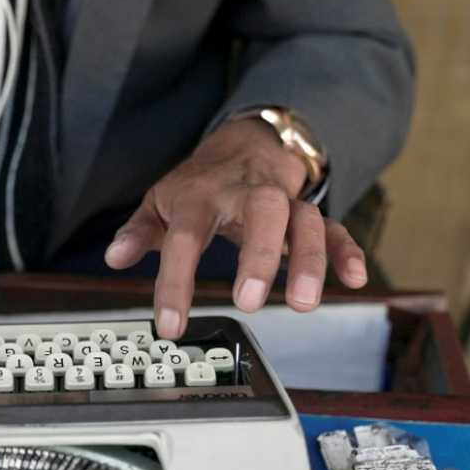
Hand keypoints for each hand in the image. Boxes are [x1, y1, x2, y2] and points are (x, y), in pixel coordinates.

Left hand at [104, 118, 366, 338]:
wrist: (245, 144)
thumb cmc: (199, 185)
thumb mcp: (161, 202)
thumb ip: (138, 232)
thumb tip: (115, 257)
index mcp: (201, 197)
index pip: (185, 239)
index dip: (174, 283)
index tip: (169, 325)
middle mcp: (246, 195)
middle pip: (260, 214)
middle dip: (258, 257)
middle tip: (249, 302)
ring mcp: (283, 202)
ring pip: (304, 221)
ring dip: (308, 259)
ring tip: (304, 304)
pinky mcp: (309, 213)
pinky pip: (334, 228)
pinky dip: (346, 251)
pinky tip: (354, 279)